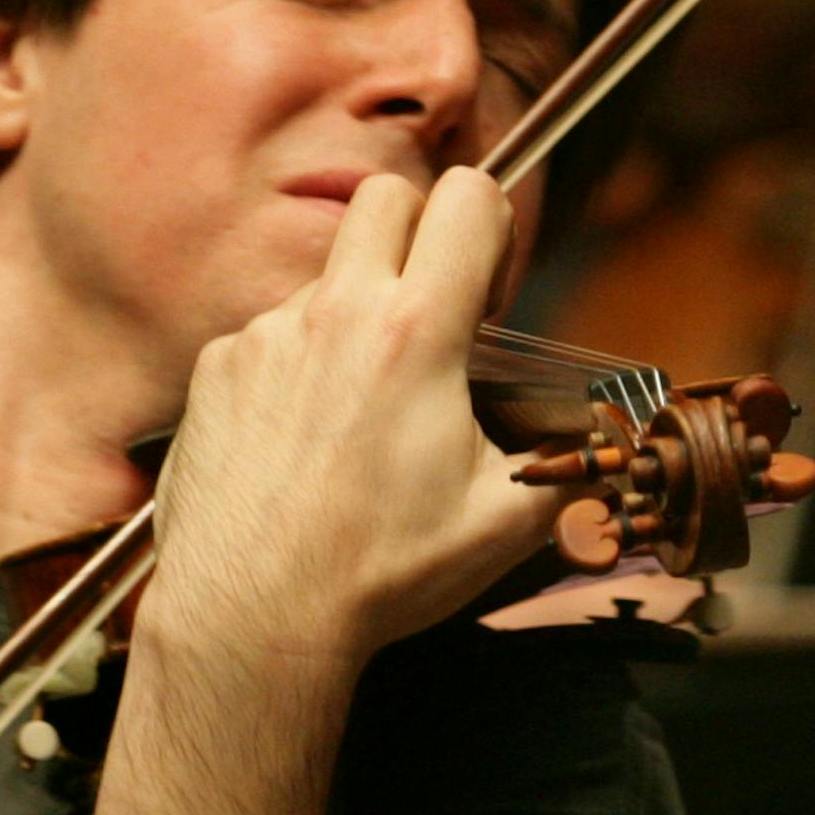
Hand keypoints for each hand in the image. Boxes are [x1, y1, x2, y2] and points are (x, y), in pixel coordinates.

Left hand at [146, 167, 570, 668]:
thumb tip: (601, 449)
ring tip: (355, 415)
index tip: (485, 292)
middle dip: (416, 235)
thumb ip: (563, 465)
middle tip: (427, 318)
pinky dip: (290, 371)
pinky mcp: (213, 372)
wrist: (251, 617)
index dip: (491, 227)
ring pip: (321, 282)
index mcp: (414, 332)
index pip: (468, 198)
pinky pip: (263, 338)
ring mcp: (261, 337)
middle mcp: (331, 314)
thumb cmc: (379, 573)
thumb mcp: (504, 524)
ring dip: (350, 319)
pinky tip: (297, 444)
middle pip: (384, 199)